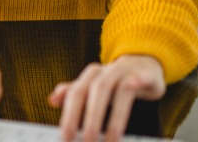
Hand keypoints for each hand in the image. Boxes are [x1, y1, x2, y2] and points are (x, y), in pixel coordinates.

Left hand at [48, 55, 165, 141]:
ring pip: (120, 90)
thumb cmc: (114, 80)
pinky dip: (139, 81)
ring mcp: (128, 72)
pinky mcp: (146, 75)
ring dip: (115, 118)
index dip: (69, 116)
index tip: (66, 138)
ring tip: (111, 140)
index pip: (76, 94)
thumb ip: (73, 93)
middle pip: (96, 91)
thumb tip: (51, 100)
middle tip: (88, 141)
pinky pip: (143, 78)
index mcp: (91, 75)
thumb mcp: (92, 86)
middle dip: (91, 118)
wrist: (143, 63)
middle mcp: (108, 71)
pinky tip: (135, 87)